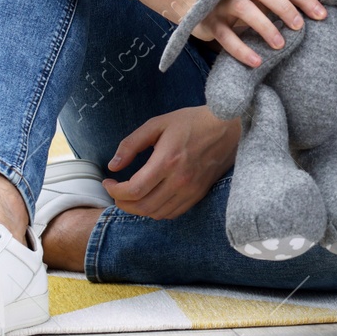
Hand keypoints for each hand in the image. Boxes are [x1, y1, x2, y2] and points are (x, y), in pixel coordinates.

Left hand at [102, 105, 241, 219]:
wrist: (228, 127)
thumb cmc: (192, 122)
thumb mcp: (158, 124)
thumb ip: (131, 144)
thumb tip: (114, 166)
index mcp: (167, 161)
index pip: (134, 190)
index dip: (115, 191)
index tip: (109, 182)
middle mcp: (180, 180)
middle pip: (143, 207)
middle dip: (123, 203)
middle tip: (116, 191)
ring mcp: (191, 190)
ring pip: (157, 213)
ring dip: (139, 208)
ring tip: (132, 195)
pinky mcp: (199, 194)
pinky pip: (173, 213)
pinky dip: (157, 210)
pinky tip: (152, 197)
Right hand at [129, 0, 326, 68]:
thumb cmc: (240, 0)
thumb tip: (320, 15)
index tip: (322, 15)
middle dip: (284, 7)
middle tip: (301, 27)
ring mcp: (221, 2)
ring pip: (243, 9)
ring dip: (264, 26)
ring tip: (280, 45)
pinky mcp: (208, 22)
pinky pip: (225, 35)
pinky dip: (241, 49)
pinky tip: (257, 62)